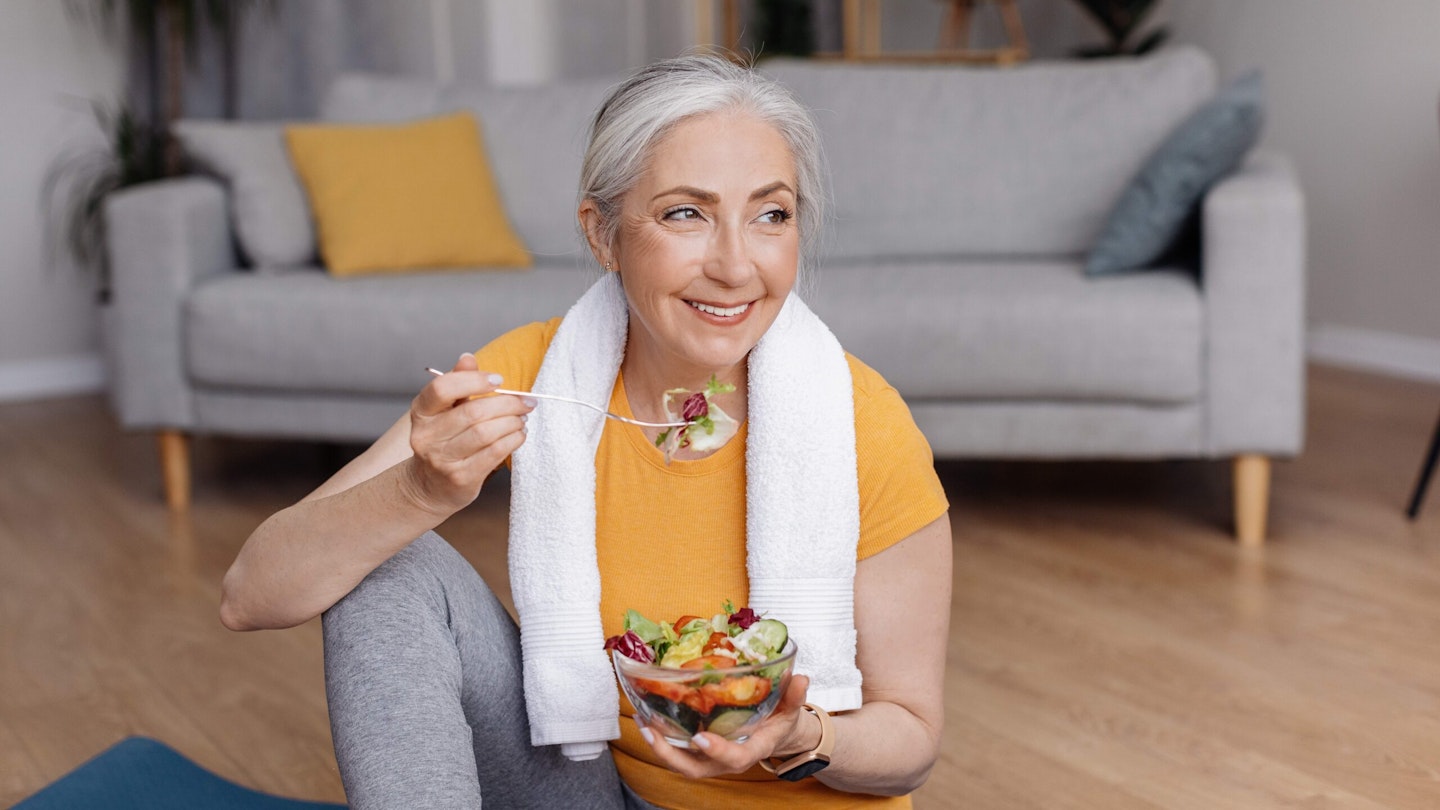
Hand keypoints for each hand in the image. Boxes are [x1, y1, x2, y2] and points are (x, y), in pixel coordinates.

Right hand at [403, 353, 533, 516]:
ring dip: (512, 422)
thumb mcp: (445, 410)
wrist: (430, 486)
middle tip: (526, 402)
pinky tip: (519, 435)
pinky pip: (494, 453)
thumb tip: (468, 358)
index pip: (442, 389)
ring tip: (522, 419)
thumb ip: (458, 382)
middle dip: (507, 404)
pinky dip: (513, 440)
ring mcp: (442, 460)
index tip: (498, 380)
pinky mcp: (460, 478)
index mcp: (421, 412)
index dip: (473, 380)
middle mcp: (426, 436)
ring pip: (485, 433)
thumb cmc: (444, 440)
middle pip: (472, 412)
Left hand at [635, 674, 813, 779]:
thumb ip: (794, 696)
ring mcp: (710, 757)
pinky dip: (660, 736)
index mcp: (751, 750)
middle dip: (671, 755)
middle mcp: (726, 758)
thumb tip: (800, 678)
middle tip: (652, 731)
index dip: (718, 751)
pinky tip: (645, 716)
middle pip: (696, 769)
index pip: (734, 758)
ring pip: (680, 762)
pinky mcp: (699, 750)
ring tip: (642, 721)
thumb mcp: (791, 709)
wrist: (774, 734)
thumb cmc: (780, 721)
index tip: (701, 738)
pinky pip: (677, 749)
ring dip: (658, 745)